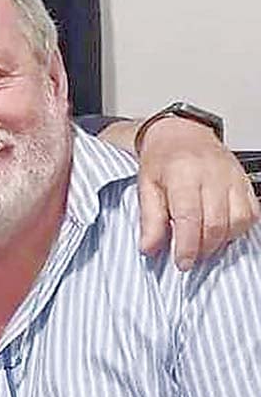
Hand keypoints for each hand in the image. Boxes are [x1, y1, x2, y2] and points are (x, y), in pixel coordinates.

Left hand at [135, 117, 258, 269]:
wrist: (182, 133)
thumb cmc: (163, 160)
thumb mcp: (146, 186)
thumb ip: (149, 219)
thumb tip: (149, 248)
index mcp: (183, 175)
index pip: (189, 218)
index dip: (187, 246)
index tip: (182, 263)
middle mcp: (212, 175)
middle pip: (216, 223)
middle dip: (203, 248)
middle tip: (190, 258)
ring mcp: (233, 178)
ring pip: (238, 220)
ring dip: (222, 241)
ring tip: (203, 245)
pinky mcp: (245, 182)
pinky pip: (251, 212)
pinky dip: (238, 229)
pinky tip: (221, 232)